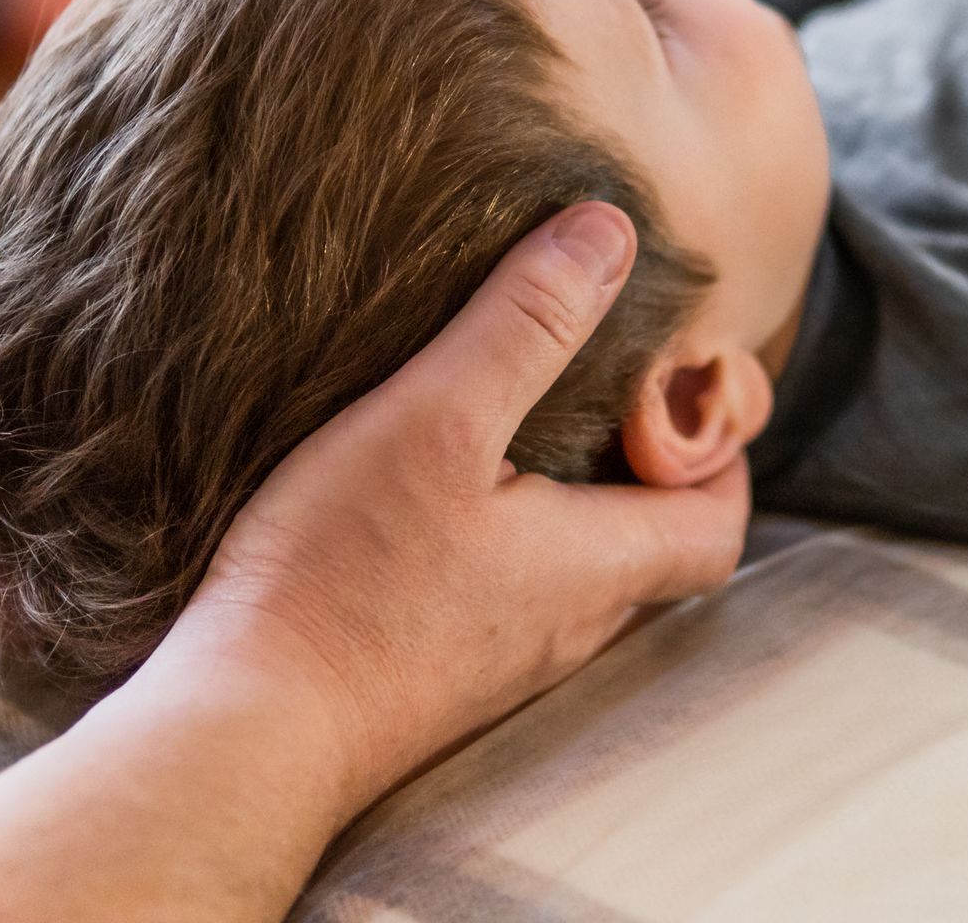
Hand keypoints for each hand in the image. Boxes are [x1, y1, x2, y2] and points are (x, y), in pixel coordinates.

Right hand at [133, 202, 751, 815]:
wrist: (246, 732)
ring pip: (580, 569)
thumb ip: (527, 325)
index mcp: (598, 564)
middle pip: (656, 544)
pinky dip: (504, 535)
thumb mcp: (437, 418)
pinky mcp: (439, 673)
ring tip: (508, 419)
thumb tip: (612, 235)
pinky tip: (430, 495)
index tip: (670, 383)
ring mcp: (504, 660)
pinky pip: (508, 596)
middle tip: (592, 383)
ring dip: (571, 496)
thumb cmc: (341, 576)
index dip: (721, 451)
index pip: (721, 522)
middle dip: (644, 462)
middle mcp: (570, 625)